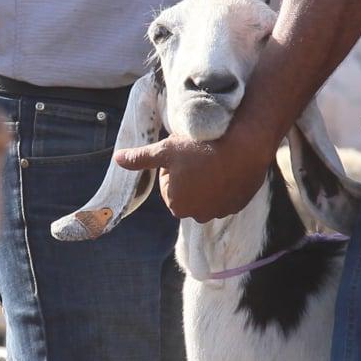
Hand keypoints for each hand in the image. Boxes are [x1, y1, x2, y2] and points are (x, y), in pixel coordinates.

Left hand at [115, 129, 272, 222]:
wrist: (243, 145)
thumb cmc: (200, 148)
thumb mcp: (164, 150)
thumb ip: (140, 159)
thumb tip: (117, 159)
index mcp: (177, 206)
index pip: (170, 186)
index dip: (175, 167)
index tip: (185, 155)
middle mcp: (198, 215)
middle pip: (189, 193)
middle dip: (191, 177)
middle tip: (199, 156)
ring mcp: (220, 211)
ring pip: (209, 194)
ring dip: (209, 180)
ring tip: (215, 160)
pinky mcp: (239, 205)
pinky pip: (227, 194)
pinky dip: (226, 183)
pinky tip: (228, 167)